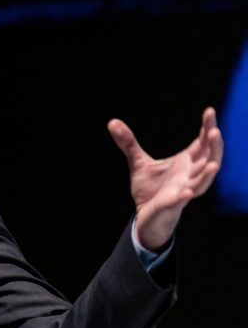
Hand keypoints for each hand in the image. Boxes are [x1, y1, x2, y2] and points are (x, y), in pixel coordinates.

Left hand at [108, 107, 223, 250]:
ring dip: (208, 174)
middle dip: (214, 146)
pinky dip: (183, 196)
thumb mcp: (139, 163)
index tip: (209, 111)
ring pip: (201, 183)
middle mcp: (188, 176)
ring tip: (214, 164)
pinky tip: (186, 192)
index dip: (207, 128)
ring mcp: (182, 191)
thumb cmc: (150, 189)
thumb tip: (112, 122)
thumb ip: (128, 143)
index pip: (202, 143)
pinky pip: (179, 201)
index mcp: (186, 163)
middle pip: (208, 159)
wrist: (145, 215)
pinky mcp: (170, 205)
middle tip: (214, 130)